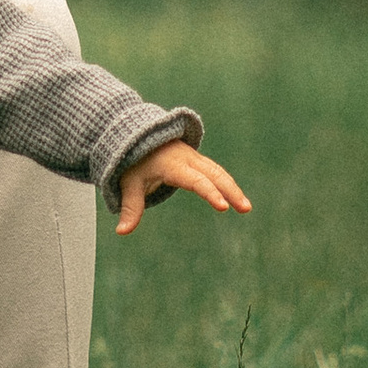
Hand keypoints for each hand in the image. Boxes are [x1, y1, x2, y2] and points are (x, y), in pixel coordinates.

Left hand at [113, 140, 251, 235]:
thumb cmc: (134, 161)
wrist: (138, 135)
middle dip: (231, 190)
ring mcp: (195, 158)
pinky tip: (236, 197)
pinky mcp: (198, 160)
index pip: (195, 180)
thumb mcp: (129, 184)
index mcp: (172, 165)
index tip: (223, 206)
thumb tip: (121, 232)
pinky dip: (227, 182)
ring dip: (233, 188)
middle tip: (245, 208)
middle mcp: (187, 159)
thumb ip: (130, 208)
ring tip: (246, 207)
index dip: (210, 193)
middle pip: (214, 174)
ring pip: (218, 171)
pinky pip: (216, 170)